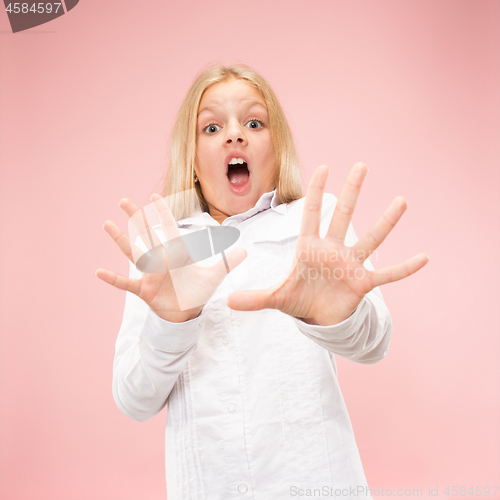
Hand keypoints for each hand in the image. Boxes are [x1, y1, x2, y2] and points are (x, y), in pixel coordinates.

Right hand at [96, 194, 245, 322]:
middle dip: (137, 218)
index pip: (169, 229)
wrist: (187, 313)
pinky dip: (114, 279)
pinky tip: (98, 272)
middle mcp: (161, 260)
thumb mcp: (214, 277)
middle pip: (147, 235)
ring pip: (133, 253)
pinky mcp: (145, 290)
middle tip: (124, 200)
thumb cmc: (197, 291)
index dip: (163, 213)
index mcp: (177, 254)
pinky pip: (126, 283)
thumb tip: (246, 251)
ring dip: (121, 239)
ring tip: (107, 224)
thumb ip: (228, 263)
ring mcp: (151, 274)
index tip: (154, 196)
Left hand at [227, 163, 428, 325]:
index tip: (323, 167)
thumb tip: (227, 301)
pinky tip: (424, 257)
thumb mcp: (276, 298)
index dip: (316, 192)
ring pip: (370, 239)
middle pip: (343, 216)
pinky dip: (404, 268)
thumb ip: (255, 298)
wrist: (317, 317)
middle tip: (361, 165)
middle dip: (351, 192)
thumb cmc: (298, 299)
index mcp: (310, 248)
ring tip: (401, 201)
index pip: (312, 214)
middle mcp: (332, 250)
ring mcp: (350, 265)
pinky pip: (387, 274)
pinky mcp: (363, 284)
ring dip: (385, 222)